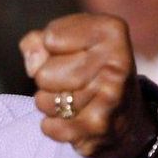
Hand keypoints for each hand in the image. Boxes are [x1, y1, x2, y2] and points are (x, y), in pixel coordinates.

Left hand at [20, 14, 155, 157]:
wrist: (124, 117)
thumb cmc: (86, 71)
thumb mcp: (65, 44)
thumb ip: (37, 42)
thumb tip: (33, 66)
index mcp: (110, 30)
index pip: (50, 39)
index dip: (49, 51)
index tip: (72, 56)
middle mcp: (117, 60)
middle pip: (43, 74)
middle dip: (47, 82)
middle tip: (72, 84)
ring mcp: (110, 94)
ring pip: (44, 102)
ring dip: (50, 105)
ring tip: (74, 101)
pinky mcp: (100, 125)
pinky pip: (50, 126)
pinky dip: (53, 127)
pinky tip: (73, 121)